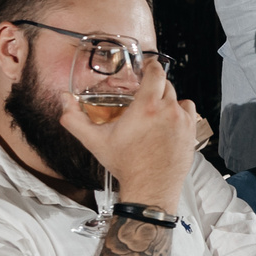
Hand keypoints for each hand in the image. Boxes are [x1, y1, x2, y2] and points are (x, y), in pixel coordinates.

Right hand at [59, 57, 194, 208]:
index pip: (156, 72)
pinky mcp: (191, 133)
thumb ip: (75, 119)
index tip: (147, 67)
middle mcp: (168, 111)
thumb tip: (64, 100)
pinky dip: (180, 113)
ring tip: (155, 111)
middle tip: (144, 94)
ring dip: (168, 100)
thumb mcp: (95, 141)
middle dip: (155, 86)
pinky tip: (168, 122)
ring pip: (178, 98)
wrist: (149, 189)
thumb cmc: (125, 165)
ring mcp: (182, 122)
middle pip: (166, 84)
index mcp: (147, 107)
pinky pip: (188, 112)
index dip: (151, 66)